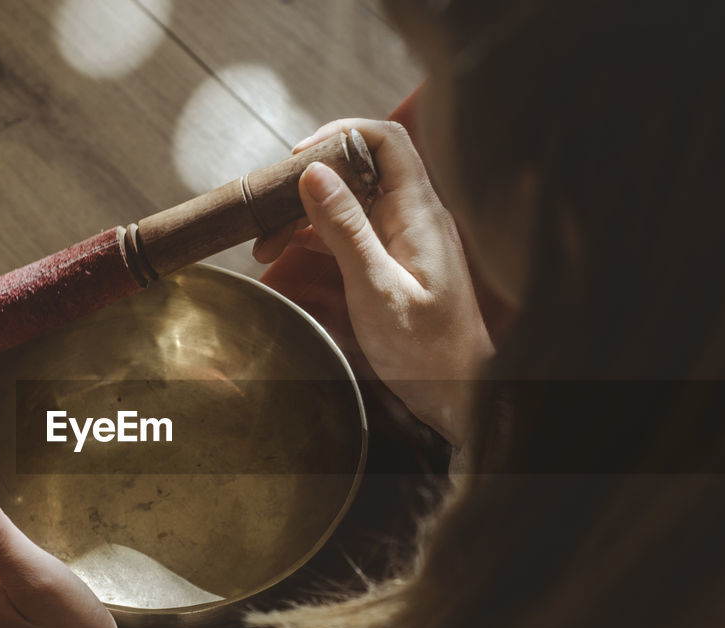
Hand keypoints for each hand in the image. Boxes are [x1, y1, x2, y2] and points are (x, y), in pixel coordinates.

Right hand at [253, 119, 493, 448]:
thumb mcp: (376, 290)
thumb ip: (346, 229)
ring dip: (304, 215)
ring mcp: (403, 239)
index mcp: (419, 214)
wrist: (459, 395)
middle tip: (267, 210)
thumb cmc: (427, 353)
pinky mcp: (392, 262)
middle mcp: (413, 217)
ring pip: (347, 203)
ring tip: (265, 243)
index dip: (340, 135)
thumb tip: (315, 174)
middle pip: (358, 169)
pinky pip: (348, 233)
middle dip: (308, 182)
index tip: (297, 158)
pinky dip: (315, 239)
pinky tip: (286, 253)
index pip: (386, 140)